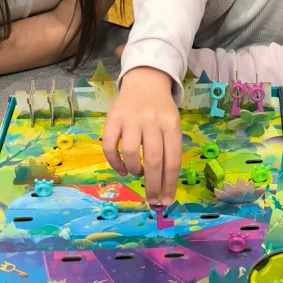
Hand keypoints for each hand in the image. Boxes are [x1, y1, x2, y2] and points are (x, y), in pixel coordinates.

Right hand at [101, 66, 182, 203]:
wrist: (145, 81)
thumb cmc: (161, 110)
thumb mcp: (173, 125)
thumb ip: (170, 150)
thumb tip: (165, 186)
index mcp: (171, 125)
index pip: (172, 159)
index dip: (170, 184)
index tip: (167, 201)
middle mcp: (152, 121)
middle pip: (153, 160)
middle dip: (153, 185)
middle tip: (152, 199)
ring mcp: (131, 119)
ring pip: (130, 153)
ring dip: (134, 170)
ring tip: (137, 173)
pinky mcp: (112, 118)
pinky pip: (110, 146)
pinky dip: (115, 162)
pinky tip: (122, 169)